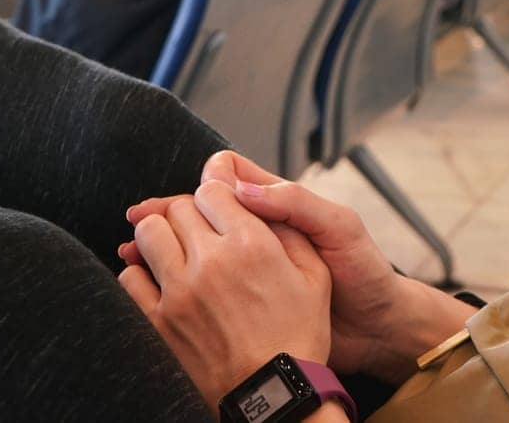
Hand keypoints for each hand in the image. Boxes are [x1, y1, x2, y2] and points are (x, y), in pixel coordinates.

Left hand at [117, 180, 332, 406]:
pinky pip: (130, 276)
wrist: (272, 395)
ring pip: (147, 233)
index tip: (217, 207)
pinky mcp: (157, 320)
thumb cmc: (297, 336)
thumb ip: (289, 230)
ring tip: (174, 250)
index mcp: (251, 243)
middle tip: (199, 231)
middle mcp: (211, 260)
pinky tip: (159, 281)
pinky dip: (140, 272)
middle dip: (187, 213)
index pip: (212, 190)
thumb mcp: (314, 276)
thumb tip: (261, 199)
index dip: (214, 195)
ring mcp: (179, 291)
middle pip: (177, 207)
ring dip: (160, 235)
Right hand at [124, 151, 474, 382]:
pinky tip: (154, 282)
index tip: (172, 195)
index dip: (202, 181)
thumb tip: (239, 186)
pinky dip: (178, 278)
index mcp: (283, 207)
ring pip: (199, 245)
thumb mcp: (339, 229)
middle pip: (205, 211)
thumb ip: (295, 203)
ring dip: (165, 243)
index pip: (232, 180)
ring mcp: (252, 265)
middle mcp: (262, 232)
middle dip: (169, 211)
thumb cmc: (365, 273)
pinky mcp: (247, 296)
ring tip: (132, 249)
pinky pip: (208, 281)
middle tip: (137, 220)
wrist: (377, 328)